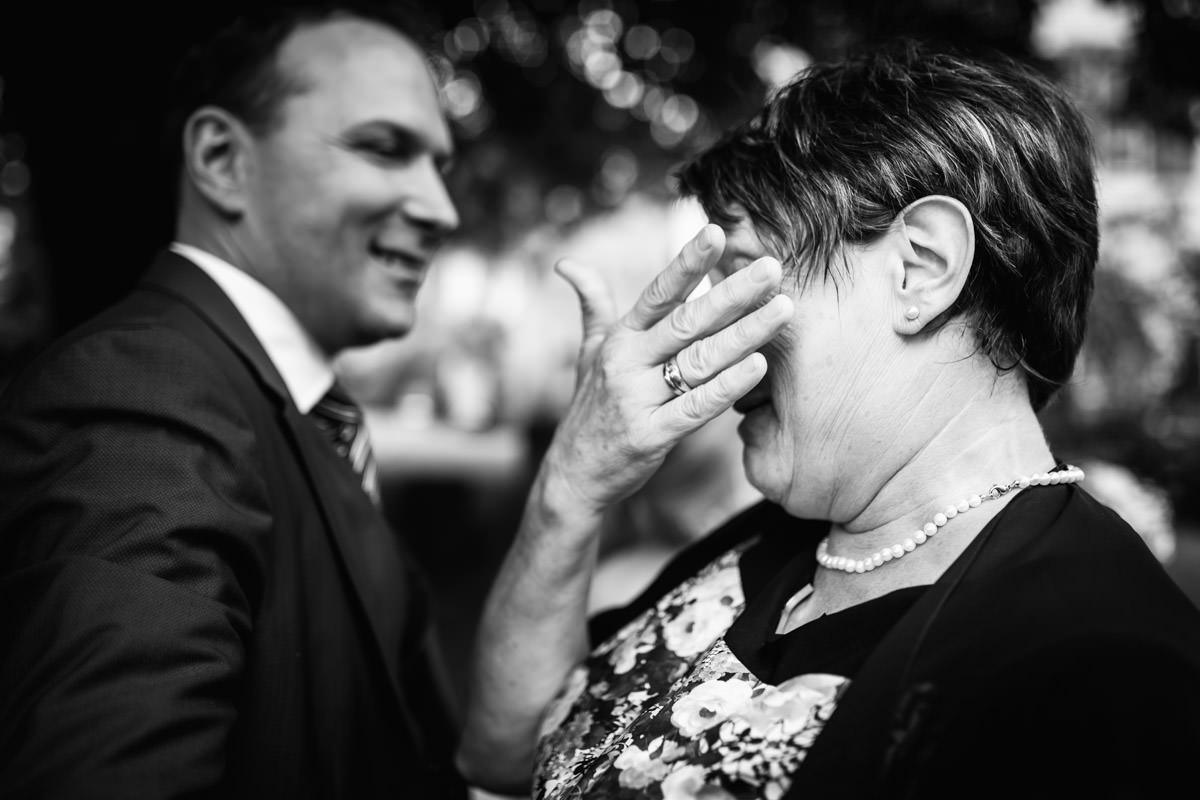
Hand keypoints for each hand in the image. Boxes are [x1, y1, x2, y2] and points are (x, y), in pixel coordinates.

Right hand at [542, 223, 792, 517]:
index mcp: (620, 338)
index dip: (687, 262)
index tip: (717, 232)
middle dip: (733, 293)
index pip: (658, 292)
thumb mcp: (588, 352)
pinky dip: (728, 387)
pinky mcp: (651, 435)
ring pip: (700, 360)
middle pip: (688, 321)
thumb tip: (567, 264)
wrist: (575, 473)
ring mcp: (637, 399)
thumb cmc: (591, 407)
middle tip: (773, 268)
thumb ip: (591, 304)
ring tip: (783, 310)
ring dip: (745, 334)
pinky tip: (759, 366)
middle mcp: (627, 362)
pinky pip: (696, 407)